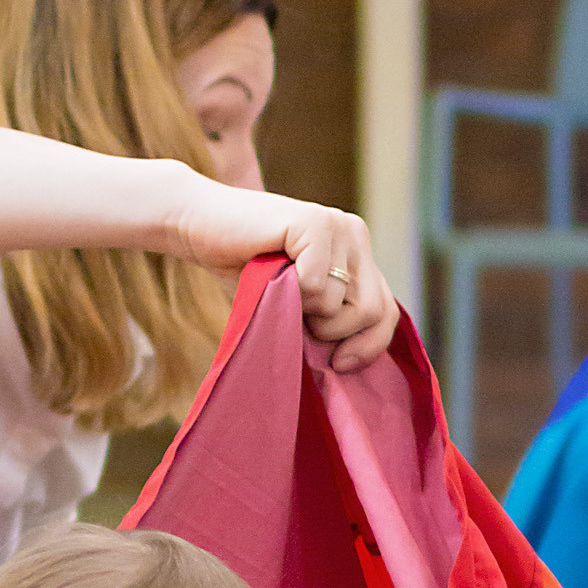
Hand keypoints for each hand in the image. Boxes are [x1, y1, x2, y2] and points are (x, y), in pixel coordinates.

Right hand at [169, 179, 399, 371]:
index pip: (387, 311)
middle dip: (334, 332)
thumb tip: (353, 363)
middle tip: (300, 320)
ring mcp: (338, 226)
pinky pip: (316, 285)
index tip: (340, 364)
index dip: (369, 346)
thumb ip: (330, 317)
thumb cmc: (245, 269)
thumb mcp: (299, 302)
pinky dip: (290, 292)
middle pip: (372, 311)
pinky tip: (272, 268)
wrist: (201, 227)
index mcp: (357, 254)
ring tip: (279, 285)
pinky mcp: (315, 222)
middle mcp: (355, 235)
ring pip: (339, 302)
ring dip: (303, 310)